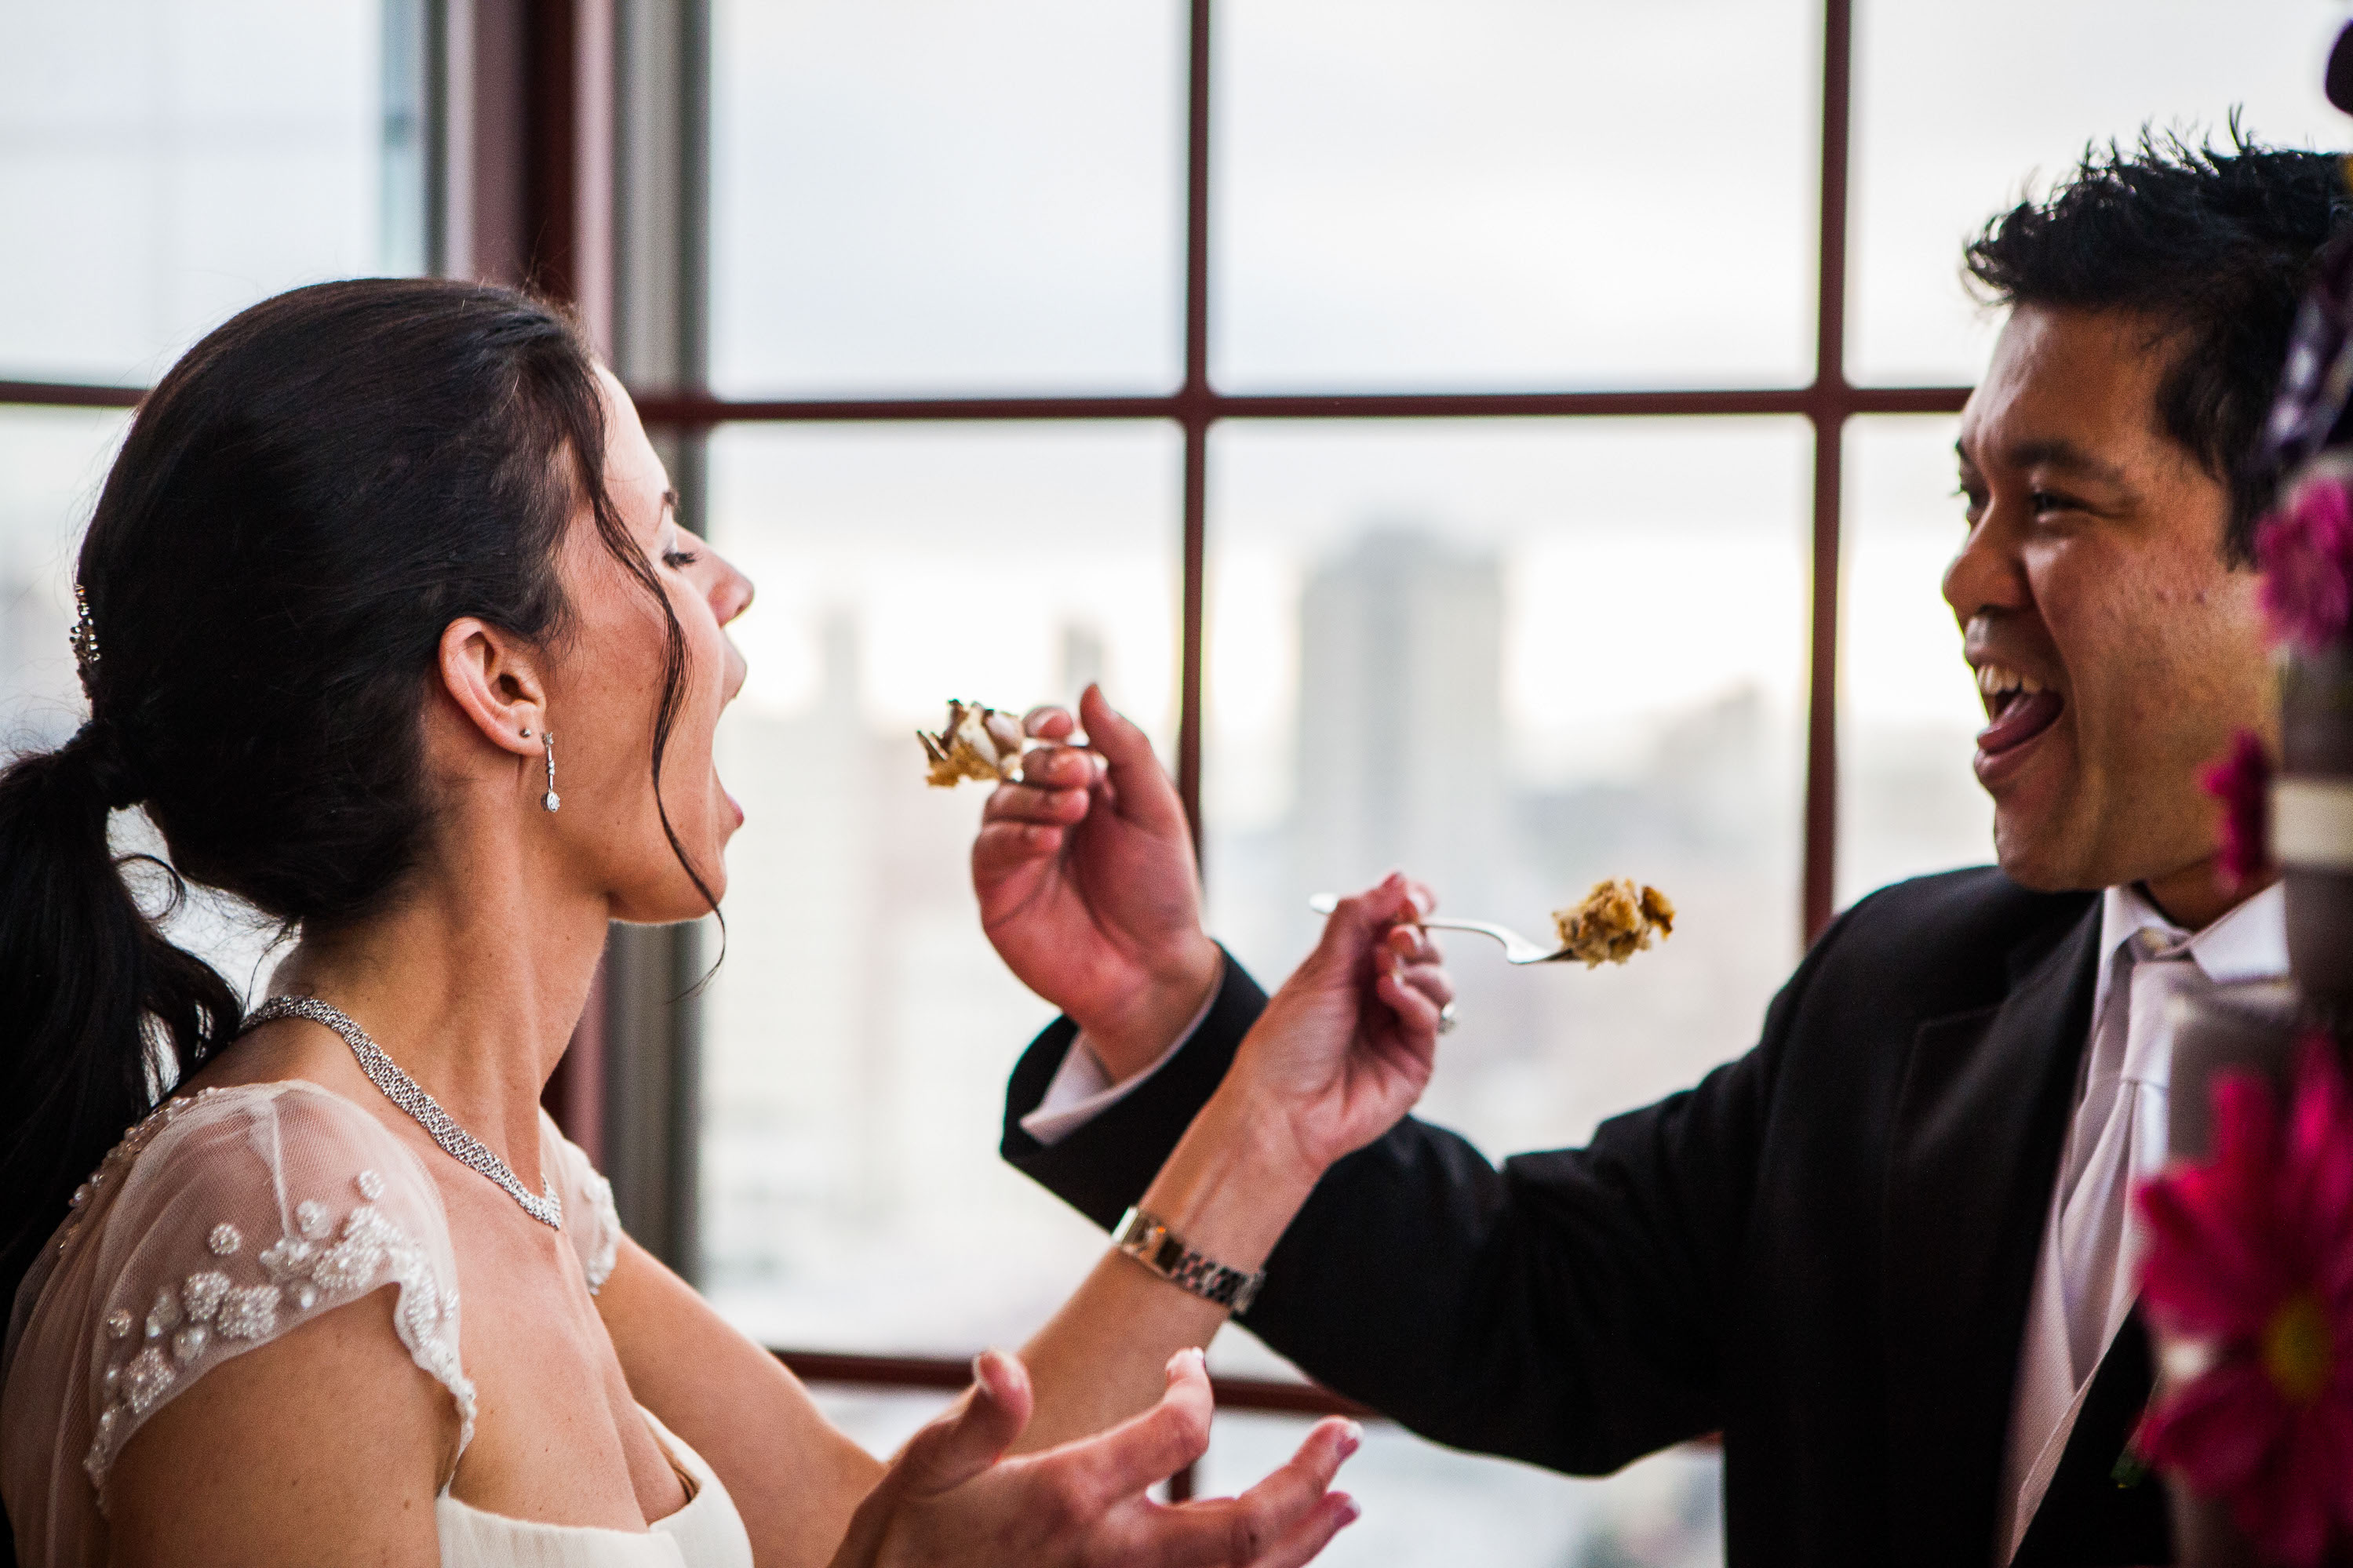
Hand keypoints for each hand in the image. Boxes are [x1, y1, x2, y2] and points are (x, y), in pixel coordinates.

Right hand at [830, 1348, 1360, 1567]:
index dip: (1198, 1389)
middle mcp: (1112, 1558)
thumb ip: (977, 1419)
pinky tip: (1295, 1555)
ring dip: (1306, 1539)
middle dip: (1305, 1479)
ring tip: (1347, 1498)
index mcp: (1070, 1498)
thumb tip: (1000, 1360)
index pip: (1180, 1433)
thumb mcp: (925, 1467)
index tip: (1188, 1365)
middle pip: (1242, 1529)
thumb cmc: (907, 1539)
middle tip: (1347, 1432)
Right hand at [973, 685, 1223, 1077]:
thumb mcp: (1155, 811)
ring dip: (1034, 797)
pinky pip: (991, 850)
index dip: (1046, 722)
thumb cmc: (1160, 891)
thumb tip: (1089, 688)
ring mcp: (1018, 851)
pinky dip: (1016, 837)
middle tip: (1080, 776)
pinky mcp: (999, 891)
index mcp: (1084, 787)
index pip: (1049, 738)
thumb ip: (1126, 750)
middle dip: (1048, 763)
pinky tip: (1048, 840)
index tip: (1060, 723)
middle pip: (1023, 764)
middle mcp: (1044, 812)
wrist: (1153, 969)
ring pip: (1001, 801)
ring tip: (1073, 809)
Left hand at [1217, 874, 1453, 1185]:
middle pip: (1425, 946)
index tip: (1411, 897)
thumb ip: (1358, 918)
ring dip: (1418, 967)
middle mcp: (1379, 991)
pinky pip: (1432, 1016)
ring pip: (1439, 978)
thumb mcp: (1319, 968)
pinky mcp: (1415, 1058)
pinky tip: (1390, 995)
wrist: (1282, 1110)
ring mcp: (1399, 1025)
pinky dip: (1416, 999)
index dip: (1411, 904)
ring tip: (1384, 973)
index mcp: (1350, 965)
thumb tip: (1398, 876)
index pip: (1396, 921)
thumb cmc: (1287, 1042)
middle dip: (1416, 934)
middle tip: (1395, 939)